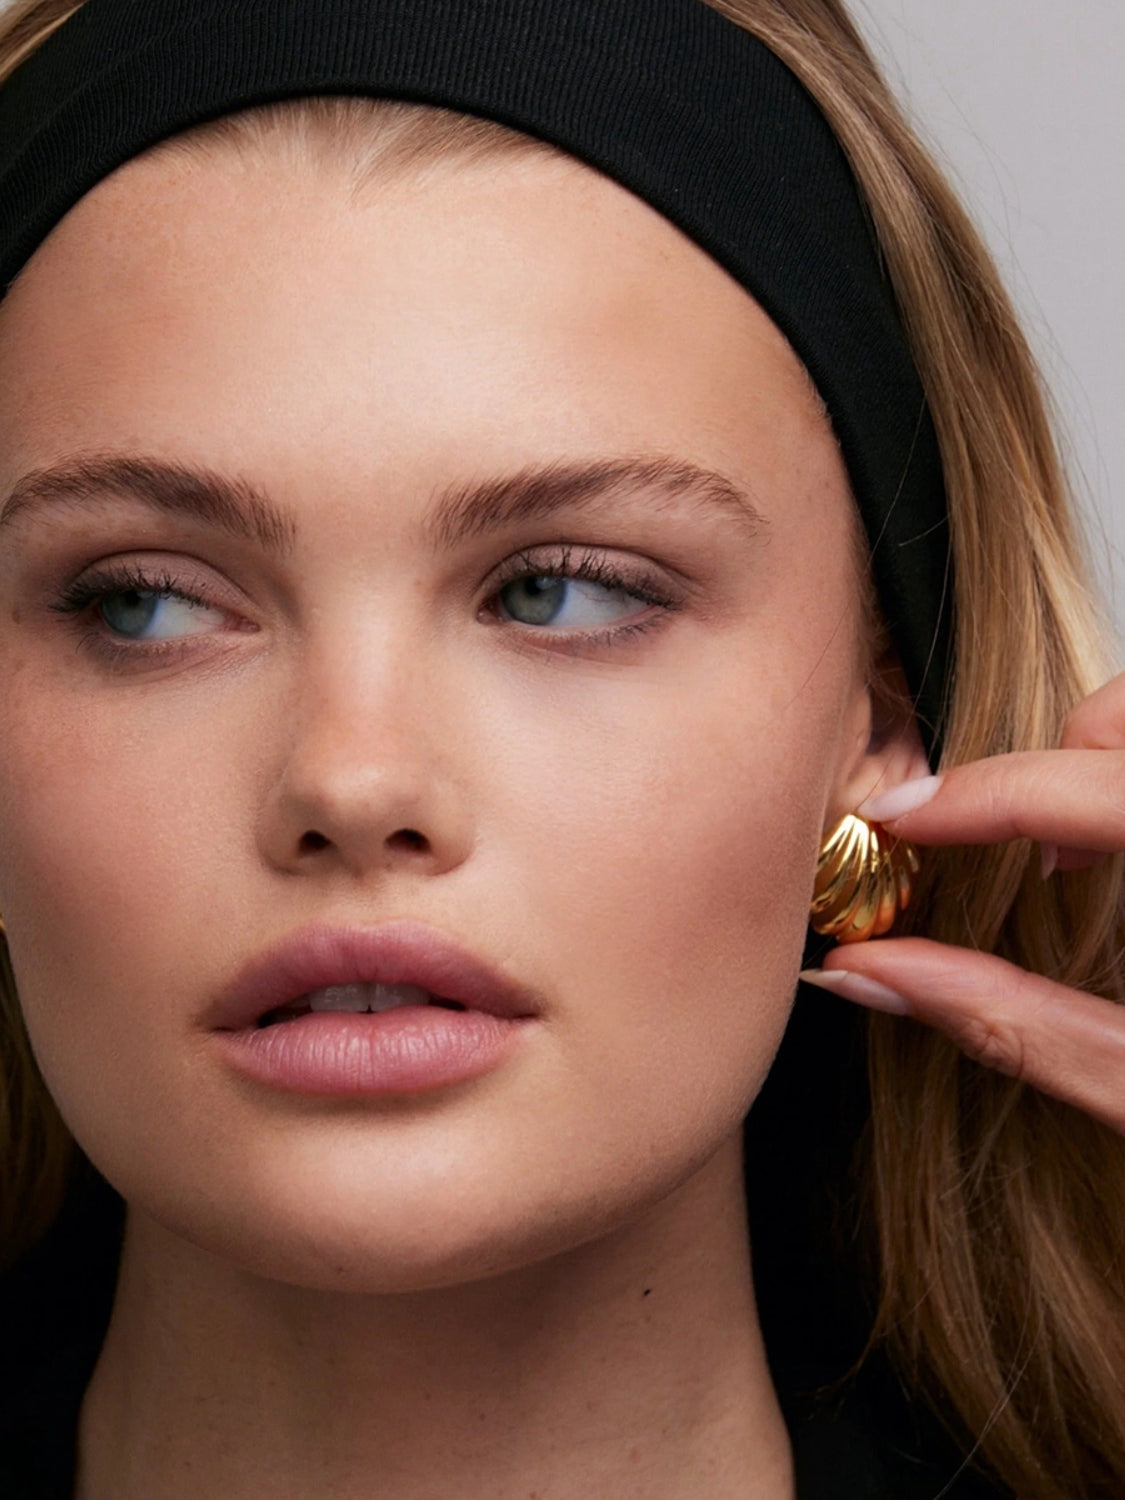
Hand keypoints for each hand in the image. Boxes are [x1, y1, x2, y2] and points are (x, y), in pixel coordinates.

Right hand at [801, 671, 1124, 1134]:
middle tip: (1021, 848)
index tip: (896, 818)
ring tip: (1068, 858)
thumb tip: (870, 976)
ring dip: (1095, 760)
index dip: (974, 798)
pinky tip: (1110, 862)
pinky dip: (1120, 784)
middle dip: (1060, 751)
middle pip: (1121, 716)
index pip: (1091, 786)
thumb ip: (1013, 1025)